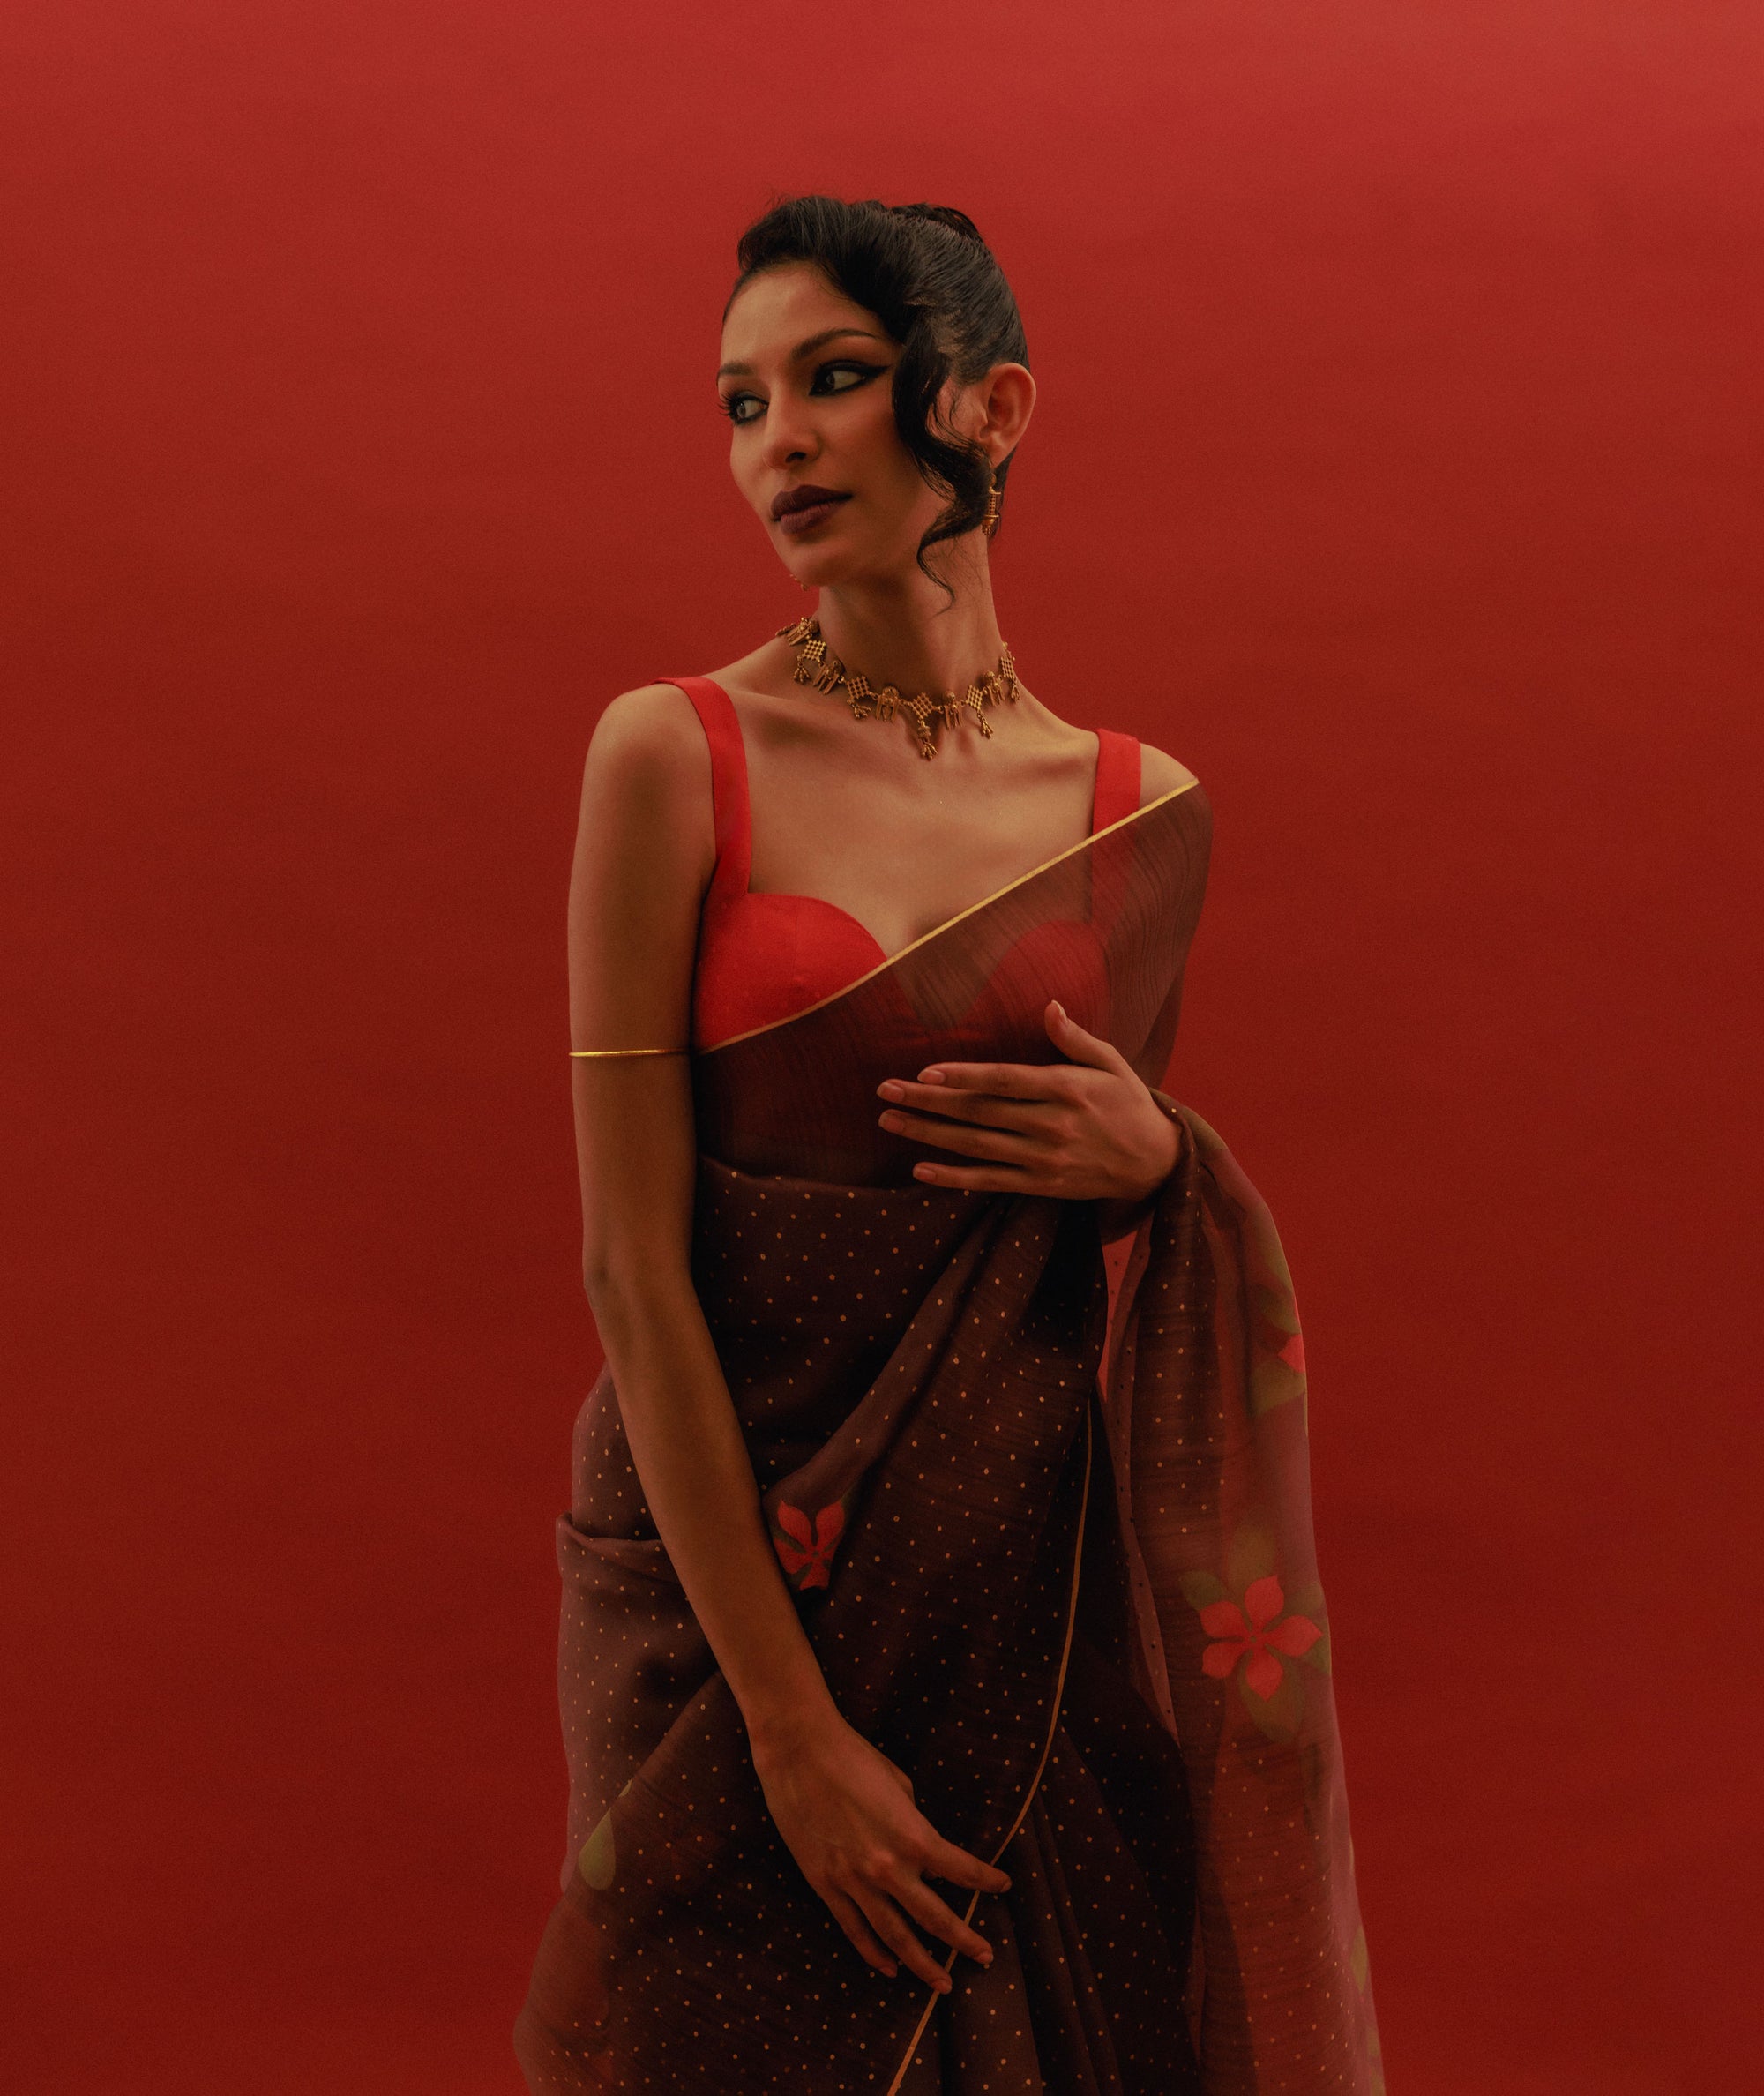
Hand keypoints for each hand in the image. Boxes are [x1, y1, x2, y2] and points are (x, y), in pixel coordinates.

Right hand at [749, 1708, 1009, 1991]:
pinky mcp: (824, 1884)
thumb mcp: (898, 1785)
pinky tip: (890, 1969)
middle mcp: (887, 1868)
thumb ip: (912, 1822)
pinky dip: (873, 1954)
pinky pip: (854, 1929)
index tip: (1004, 1886)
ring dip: (923, 1964)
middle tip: (985, 1956)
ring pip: (895, 1937)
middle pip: (935, 1918)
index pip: (961, 1870)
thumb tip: (918, 1850)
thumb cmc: (853, 1757)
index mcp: (913, 1836)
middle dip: (964, 1940)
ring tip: (943, 1983)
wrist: (798, 1751)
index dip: (986, 1881)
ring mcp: (854, 1881)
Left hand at [875, 1000, 1180, 1202]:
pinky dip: (954, 1178)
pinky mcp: (1041, 1185)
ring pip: (976, 1145)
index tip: (925, 1072)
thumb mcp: (1111, 1063)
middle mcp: (1052, 1124)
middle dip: (928, 1101)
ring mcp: (1043, 1158)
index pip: (1004, 1080)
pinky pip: (990, 1181)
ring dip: (930, 1134)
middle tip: (886, 1092)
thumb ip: (1075, 1038)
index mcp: (1066, 1089)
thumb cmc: (1129, 1104)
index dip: (963, 1077)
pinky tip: (921, 1169)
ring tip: (890, 1122)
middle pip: (979, 1112)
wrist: (1157, 1164)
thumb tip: (1049, 1006)